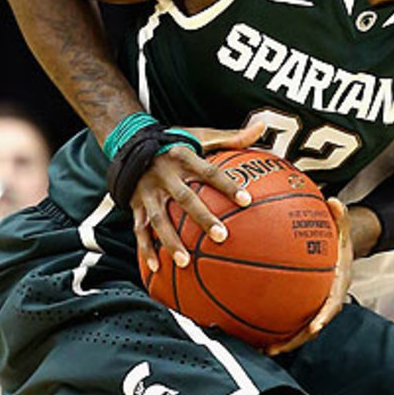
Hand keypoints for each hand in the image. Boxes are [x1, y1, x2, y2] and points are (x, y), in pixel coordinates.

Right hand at [132, 124, 263, 272]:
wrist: (131, 142)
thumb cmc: (176, 142)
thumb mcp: (201, 135)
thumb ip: (232, 136)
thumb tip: (262, 126)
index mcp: (183, 156)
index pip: (209, 172)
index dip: (228, 185)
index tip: (248, 201)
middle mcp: (165, 174)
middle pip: (185, 198)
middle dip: (203, 218)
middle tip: (222, 236)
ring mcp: (148, 191)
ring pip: (159, 219)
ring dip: (170, 241)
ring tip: (185, 261)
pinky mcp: (136, 204)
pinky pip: (140, 229)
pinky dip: (146, 248)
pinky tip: (157, 267)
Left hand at [266, 198, 352, 356]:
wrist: (340, 254)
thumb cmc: (338, 242)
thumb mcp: (342, 229)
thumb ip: (339, 217)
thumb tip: (333, 201)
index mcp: (338, 287)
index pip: (333, 306)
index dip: (323, 318)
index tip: (314, 327)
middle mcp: (325, 304)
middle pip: (311, 330)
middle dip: (294, 342)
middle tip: (274, 350)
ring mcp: (312, 309)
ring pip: (297, 332)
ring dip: (280, 343)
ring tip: (258, 351)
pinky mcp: (300, 309)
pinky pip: (286, 322)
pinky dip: (270, 328)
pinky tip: (247, 330)